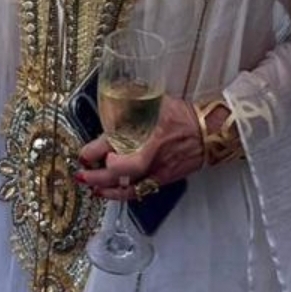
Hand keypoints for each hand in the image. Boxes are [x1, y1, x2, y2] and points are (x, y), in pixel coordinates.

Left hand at [75, 97, 204, 200]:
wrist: (209, 133)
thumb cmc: (183, 117)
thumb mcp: (156, 102)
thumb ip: (133, 102)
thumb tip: (112, 96)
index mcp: (150, 132)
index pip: (119, 144)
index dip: (97, 151)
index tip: (85, 153)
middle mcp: (152, 154)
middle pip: (120, 172)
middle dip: (97, 174)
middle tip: (82, 172)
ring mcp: (157, 169)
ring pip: (128, 187)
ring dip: (106, 188)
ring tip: (90, 185)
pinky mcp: (162, 179)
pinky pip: (139, 192)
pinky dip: (121, 195)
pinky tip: (108, 193)